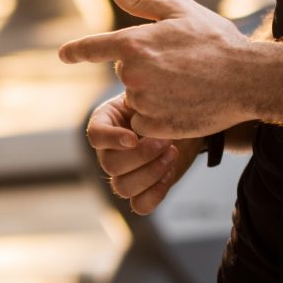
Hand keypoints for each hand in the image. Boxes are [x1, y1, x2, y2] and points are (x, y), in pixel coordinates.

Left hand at [59, 0, 255, 138]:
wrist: (250, 79)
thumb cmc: (215, 39)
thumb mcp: (178, 9)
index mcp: (133, 42)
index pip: (93, 47)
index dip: (78, 50)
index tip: (64, 55)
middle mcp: (132, 73)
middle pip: (124, 72)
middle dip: (145, 67)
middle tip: (180, 64)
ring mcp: (143, 102)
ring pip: (136, 97)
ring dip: (153, 94)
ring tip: (186, 84)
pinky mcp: (156, 126)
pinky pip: (145, 123)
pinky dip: (159, 117)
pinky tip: (184, 105)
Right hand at [84, 94, 195, 214]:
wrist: (187, 122)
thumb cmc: (166, 102)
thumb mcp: (151, 92)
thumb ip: (140, 90)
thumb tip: (131, 77)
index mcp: (105, 123)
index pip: (95, 135)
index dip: (112, 139)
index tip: (134, 137)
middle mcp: (109, 151)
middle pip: (110, 165)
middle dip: (141, 156)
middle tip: (166, 142)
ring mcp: (123, 173)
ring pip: (123, 187)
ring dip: (151, 173)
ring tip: (172, 154)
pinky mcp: (142, 190)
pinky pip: (139, 205)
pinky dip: (155, 193)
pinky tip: (170, 173)